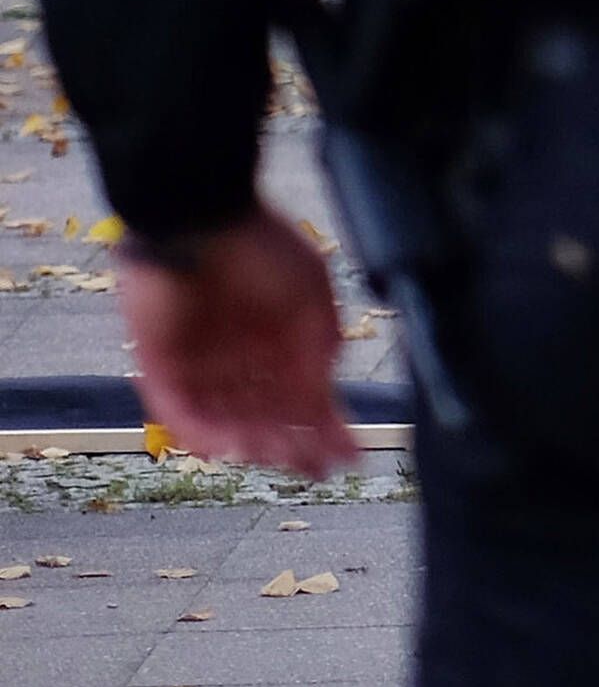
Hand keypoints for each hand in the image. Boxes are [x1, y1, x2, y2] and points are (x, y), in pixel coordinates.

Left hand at [119, 209, 354, 474]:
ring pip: (226, 419)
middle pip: (267, 417)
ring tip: (277, 457)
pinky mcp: (159, 364)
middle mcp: (239, 356)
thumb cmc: (260, 245)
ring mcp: (199, 363)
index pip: (303, 395)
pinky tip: (231, 446)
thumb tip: (325, 394)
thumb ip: (321, 346)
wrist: (200, 217)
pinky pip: (179, 410)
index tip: (350, 455)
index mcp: (276, 339)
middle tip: (313, 470)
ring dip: (252, 443)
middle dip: (293, 445)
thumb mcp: (312, 295)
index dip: (327, 428)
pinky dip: (204, 431)